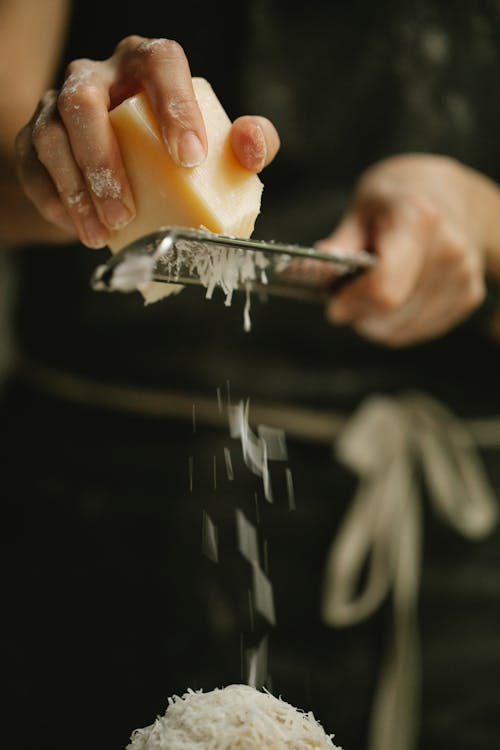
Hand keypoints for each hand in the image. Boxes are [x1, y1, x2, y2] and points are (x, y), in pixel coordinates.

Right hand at [15, 36, 279, 248]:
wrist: (122, 170)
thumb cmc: (176, 151)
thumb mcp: (219, 145)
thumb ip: (248, 142)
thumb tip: (251, 149)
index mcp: (147, 66)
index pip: (160, 64)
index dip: (174, 107)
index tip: (190, 158)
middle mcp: (99, 77)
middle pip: (85, 102)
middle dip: (103, 160)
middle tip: (126, 211)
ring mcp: (58, 105)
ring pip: (52, 135)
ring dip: (75, 189)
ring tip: (103, 232)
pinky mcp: (34, 139)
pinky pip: (32, 165)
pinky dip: (54, 201)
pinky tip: (81, 229)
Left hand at [320, 154, 492, 345]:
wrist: (447, 197)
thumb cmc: (395, 203)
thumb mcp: (360, 210)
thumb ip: (339, 245)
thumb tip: (310, 271)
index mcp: (419, 222)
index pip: (384, 290)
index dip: (353, 302)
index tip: (334, 302)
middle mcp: (449, 250)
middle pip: (391, 314)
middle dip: (360, 313)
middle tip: (347, 297)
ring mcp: (464, 276)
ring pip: (401, 329)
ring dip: (375, 322)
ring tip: (370, 294)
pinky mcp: (469, 297)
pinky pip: (417, 331)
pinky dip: (396, 324)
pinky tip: (394, 298)